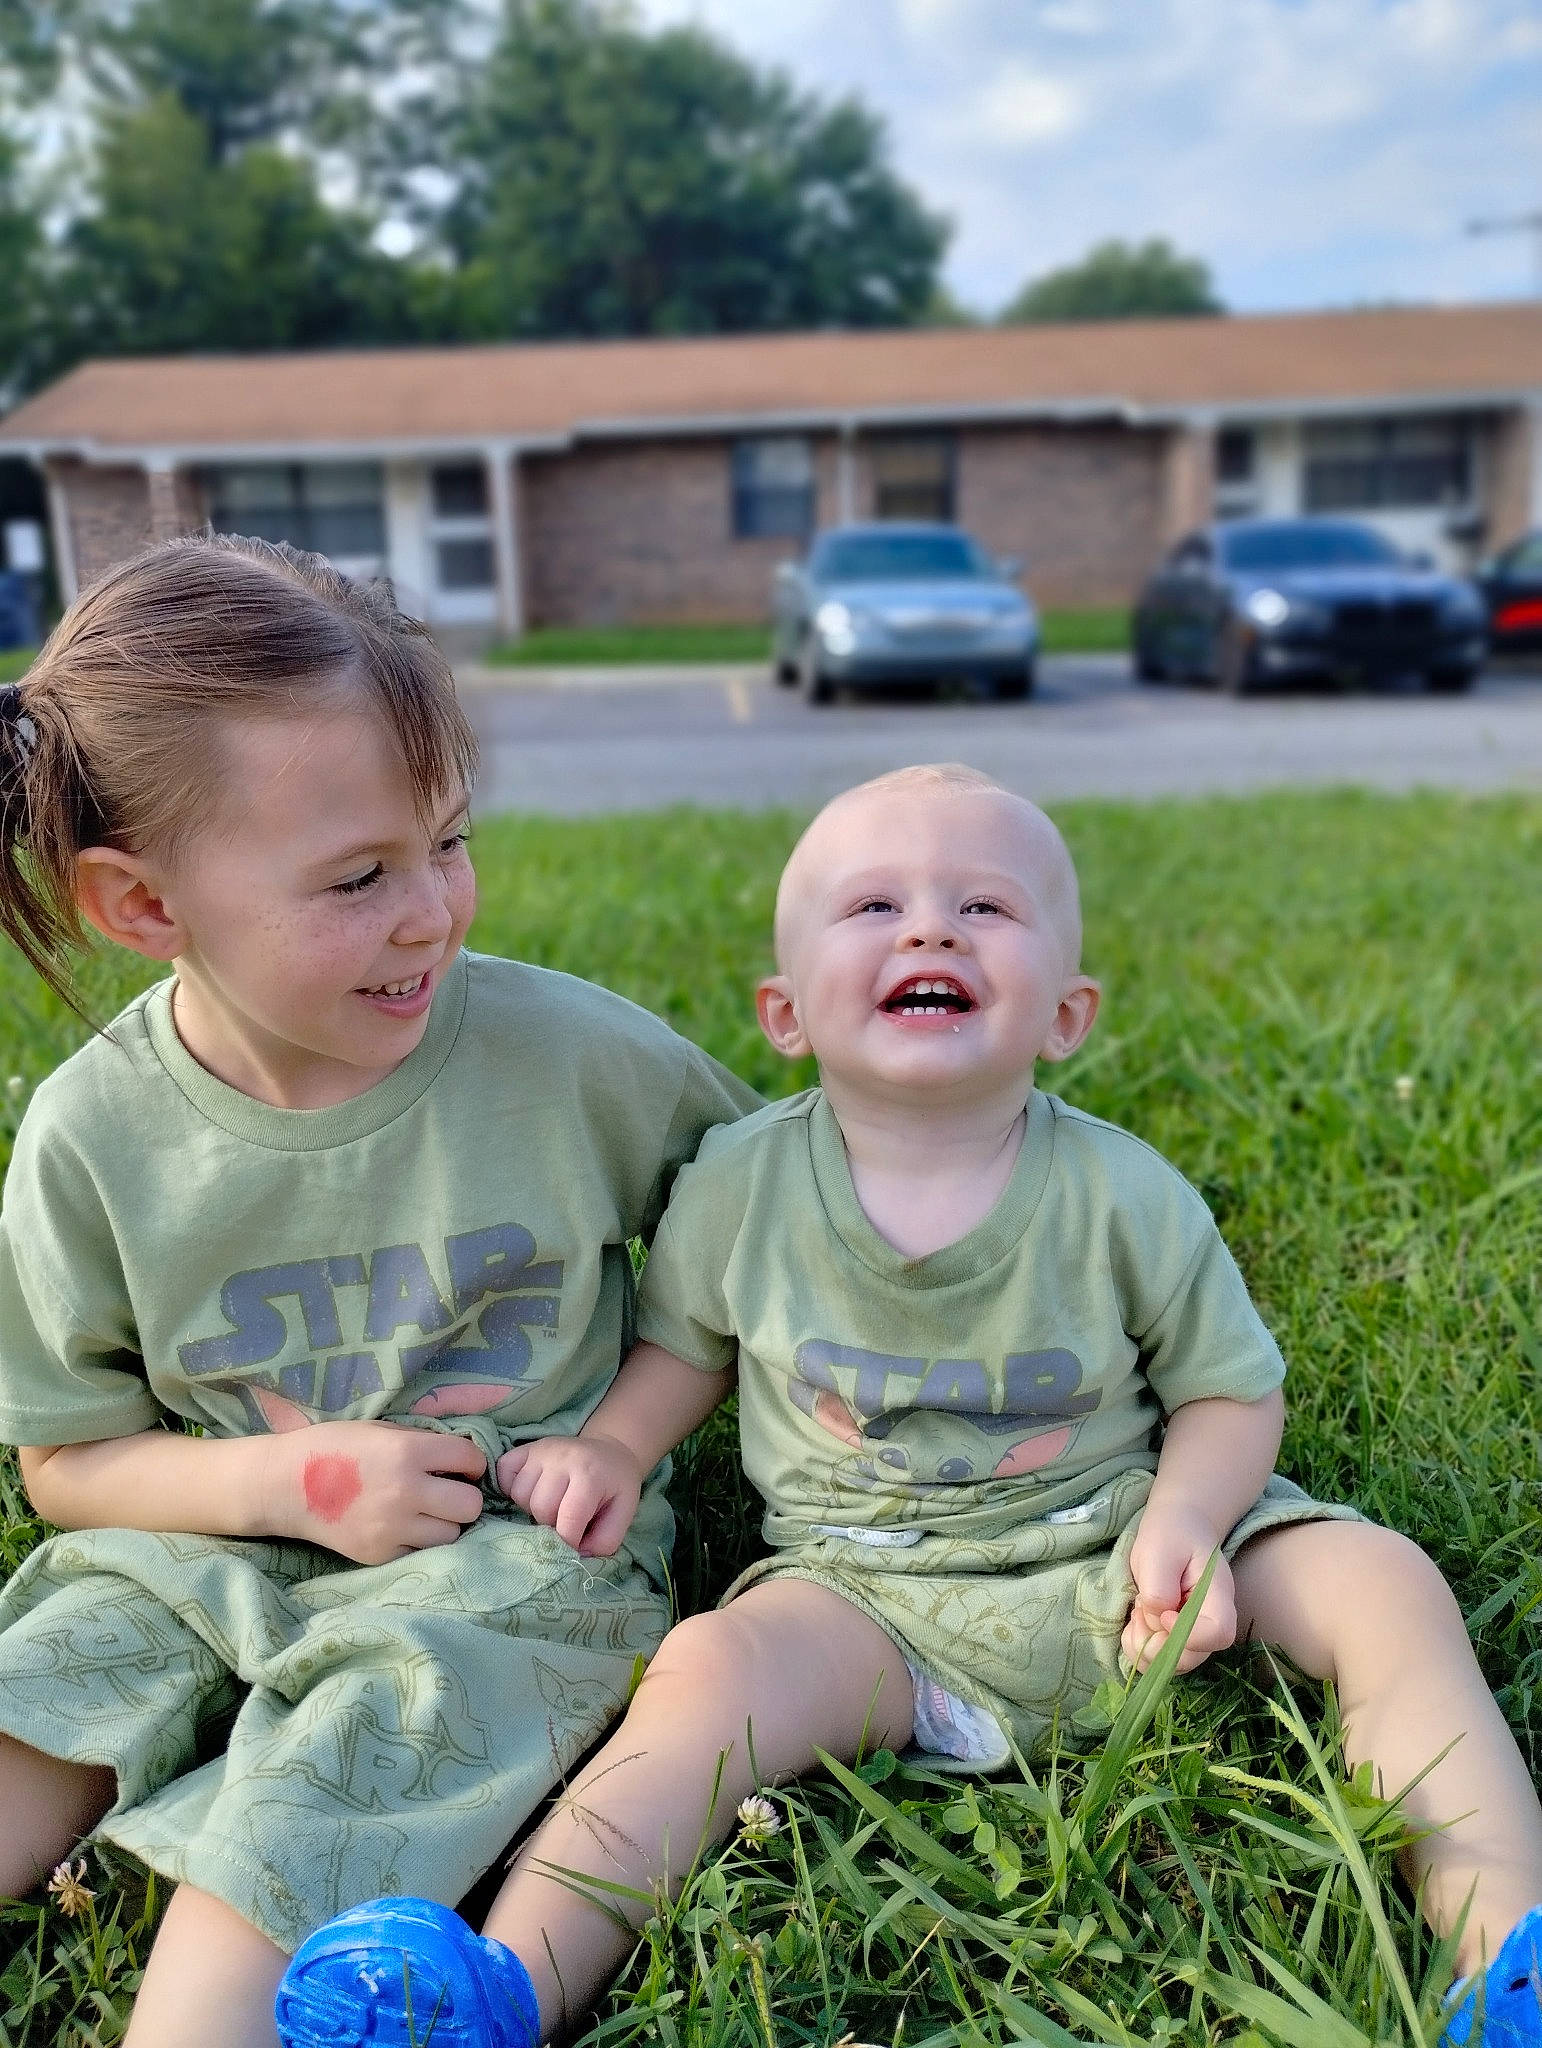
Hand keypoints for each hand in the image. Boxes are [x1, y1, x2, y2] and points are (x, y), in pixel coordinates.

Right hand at [268, 1420, 486, 1565]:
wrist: (284, 1485)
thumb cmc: (333, 1447)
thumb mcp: (380, 1431)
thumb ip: (421, 1442)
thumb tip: (460, 1456)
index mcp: (407, 1452)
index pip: (470, 1458)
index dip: (472, 1462)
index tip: (463, 1466)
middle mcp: (405, 1491)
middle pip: (470, 1506)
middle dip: (464, 1497)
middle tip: (448, 1492)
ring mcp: (392, 1528)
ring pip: (451, 1534)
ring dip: (444, 1523)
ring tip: (424, 1512)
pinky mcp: (379, 1554)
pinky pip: (420, 1551)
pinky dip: (417, 1540)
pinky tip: (401, 1526)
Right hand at [497, 1433, 643, 1556]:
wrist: (610, 1452)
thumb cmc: (616, 1487)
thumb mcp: (624, 1514)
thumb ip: (604, 1541)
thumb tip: (574, 1555)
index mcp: (590, 1474)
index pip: (568, 1519)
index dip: (568, 1542)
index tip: (573, 1546)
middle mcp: (563, 1458)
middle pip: (540, 1507)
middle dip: (550, 1523)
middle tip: (564, 1519)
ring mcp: (541, 1450)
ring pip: (519, 1494)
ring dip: (531, 1507)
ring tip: (551, 1503)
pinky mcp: (526, 1448)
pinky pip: (504, 1473)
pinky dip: (511, 1487)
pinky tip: (532, 1490)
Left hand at [1122, 1504, 1236, 1674]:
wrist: (1177, 1527)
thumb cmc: (1171, 1534)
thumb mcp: (1159, 1550)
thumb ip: (1159, 1587)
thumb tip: (1158, 1619)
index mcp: (1218, 1595)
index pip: (1218, 1633)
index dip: (1188, 1634)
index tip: (1164, 1615)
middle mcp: (1212, 1620)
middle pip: (1194, 1657)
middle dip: (1157, 1646)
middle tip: (1139, 1615)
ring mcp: (1196, 1632)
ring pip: (1174, 1663)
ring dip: (1145, 1647)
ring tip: (1137, 1615)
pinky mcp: (1177, 1636)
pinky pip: (1160, 1658)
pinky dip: (1140, 1647)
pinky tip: (1135, 1622)